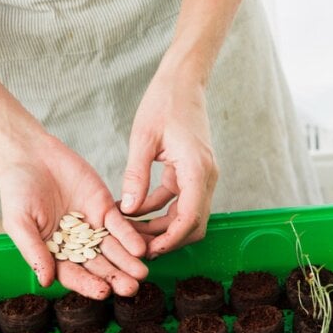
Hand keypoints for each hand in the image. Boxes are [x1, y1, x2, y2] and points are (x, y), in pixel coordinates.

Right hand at [0, 135, 148, 298]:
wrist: (30, 156)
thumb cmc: (17, 191)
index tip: (103, 293)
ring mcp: (93, 227)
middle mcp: (76, 245)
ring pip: (113, 249)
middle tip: (131, 288)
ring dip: (127, 262)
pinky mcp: (106, 209)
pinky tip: (140, 248)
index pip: (73, 274)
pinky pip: (120, 225)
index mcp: (54, 253)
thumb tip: (45, 282)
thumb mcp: (19, 223)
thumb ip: (33, 250)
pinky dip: (130, 236)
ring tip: (141, 273)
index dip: (88, 285)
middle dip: (115, 278)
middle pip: (98, 266)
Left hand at [119, 65, 218, 257]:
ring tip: (131, 231)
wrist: (183, 81)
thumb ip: (135, 175)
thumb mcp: (142, 139)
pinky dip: (161, 210)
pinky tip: (135, 211)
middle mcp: (206, 175)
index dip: (170, 239)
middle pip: (193, 224)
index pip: (190, 217)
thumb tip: (126, 209)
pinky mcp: (194, 172)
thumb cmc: (163, 102)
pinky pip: (180, 200)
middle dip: (167, 239)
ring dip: (163, 227)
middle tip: (135, 246)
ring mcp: (202, 175)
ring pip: (188, 215)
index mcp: (196, 168)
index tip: (148, 251)